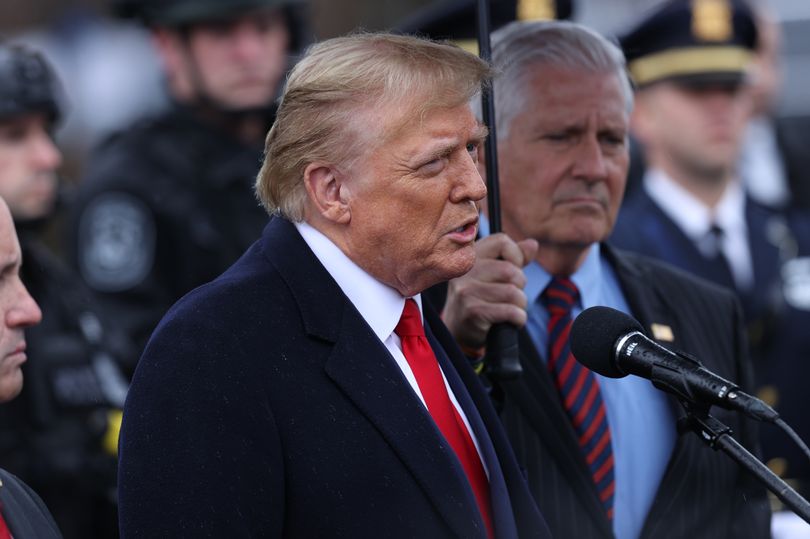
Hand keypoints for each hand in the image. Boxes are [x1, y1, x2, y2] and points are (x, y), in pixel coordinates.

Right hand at [442, 233, 537, 350]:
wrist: (459, 328)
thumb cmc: (481, 296)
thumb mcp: (493, 273)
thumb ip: (514, 258)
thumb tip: (533, 244)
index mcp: (470, 256)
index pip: (501, 241)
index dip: (516, 255)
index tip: (513, 269)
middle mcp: (465, 271)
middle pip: (511, 270)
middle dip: (520, 285)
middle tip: (511, 294)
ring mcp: (466, 291)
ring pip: (513, 292)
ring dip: (521, 304)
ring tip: (511, 309)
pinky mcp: (473, 311)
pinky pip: (511, 311)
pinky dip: (519, 318)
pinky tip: (511, 320)